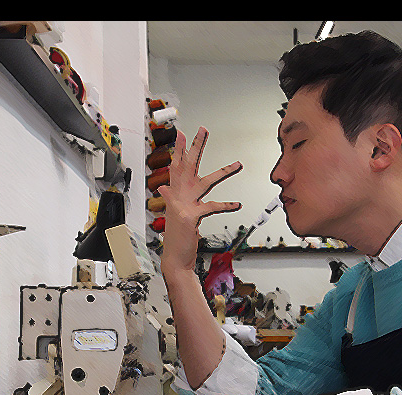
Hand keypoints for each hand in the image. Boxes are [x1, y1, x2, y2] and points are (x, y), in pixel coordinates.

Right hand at [160, 127, 242, 272]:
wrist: (174, 258)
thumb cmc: (178, 237)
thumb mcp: (174, 214)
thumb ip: (170, 198)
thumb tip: (164, 188)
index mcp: (175, 193)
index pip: (177, 165)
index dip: (180, 149)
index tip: (182, 133)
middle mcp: (178, 195)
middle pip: (188, 165)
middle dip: (196, 146)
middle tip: (203, 130)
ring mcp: (183, 205)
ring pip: (206, 182)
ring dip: (223, 172)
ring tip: (238, 164)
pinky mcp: (191, 216)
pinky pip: (212, 206)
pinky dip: (226, 205)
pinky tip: (237, 204)